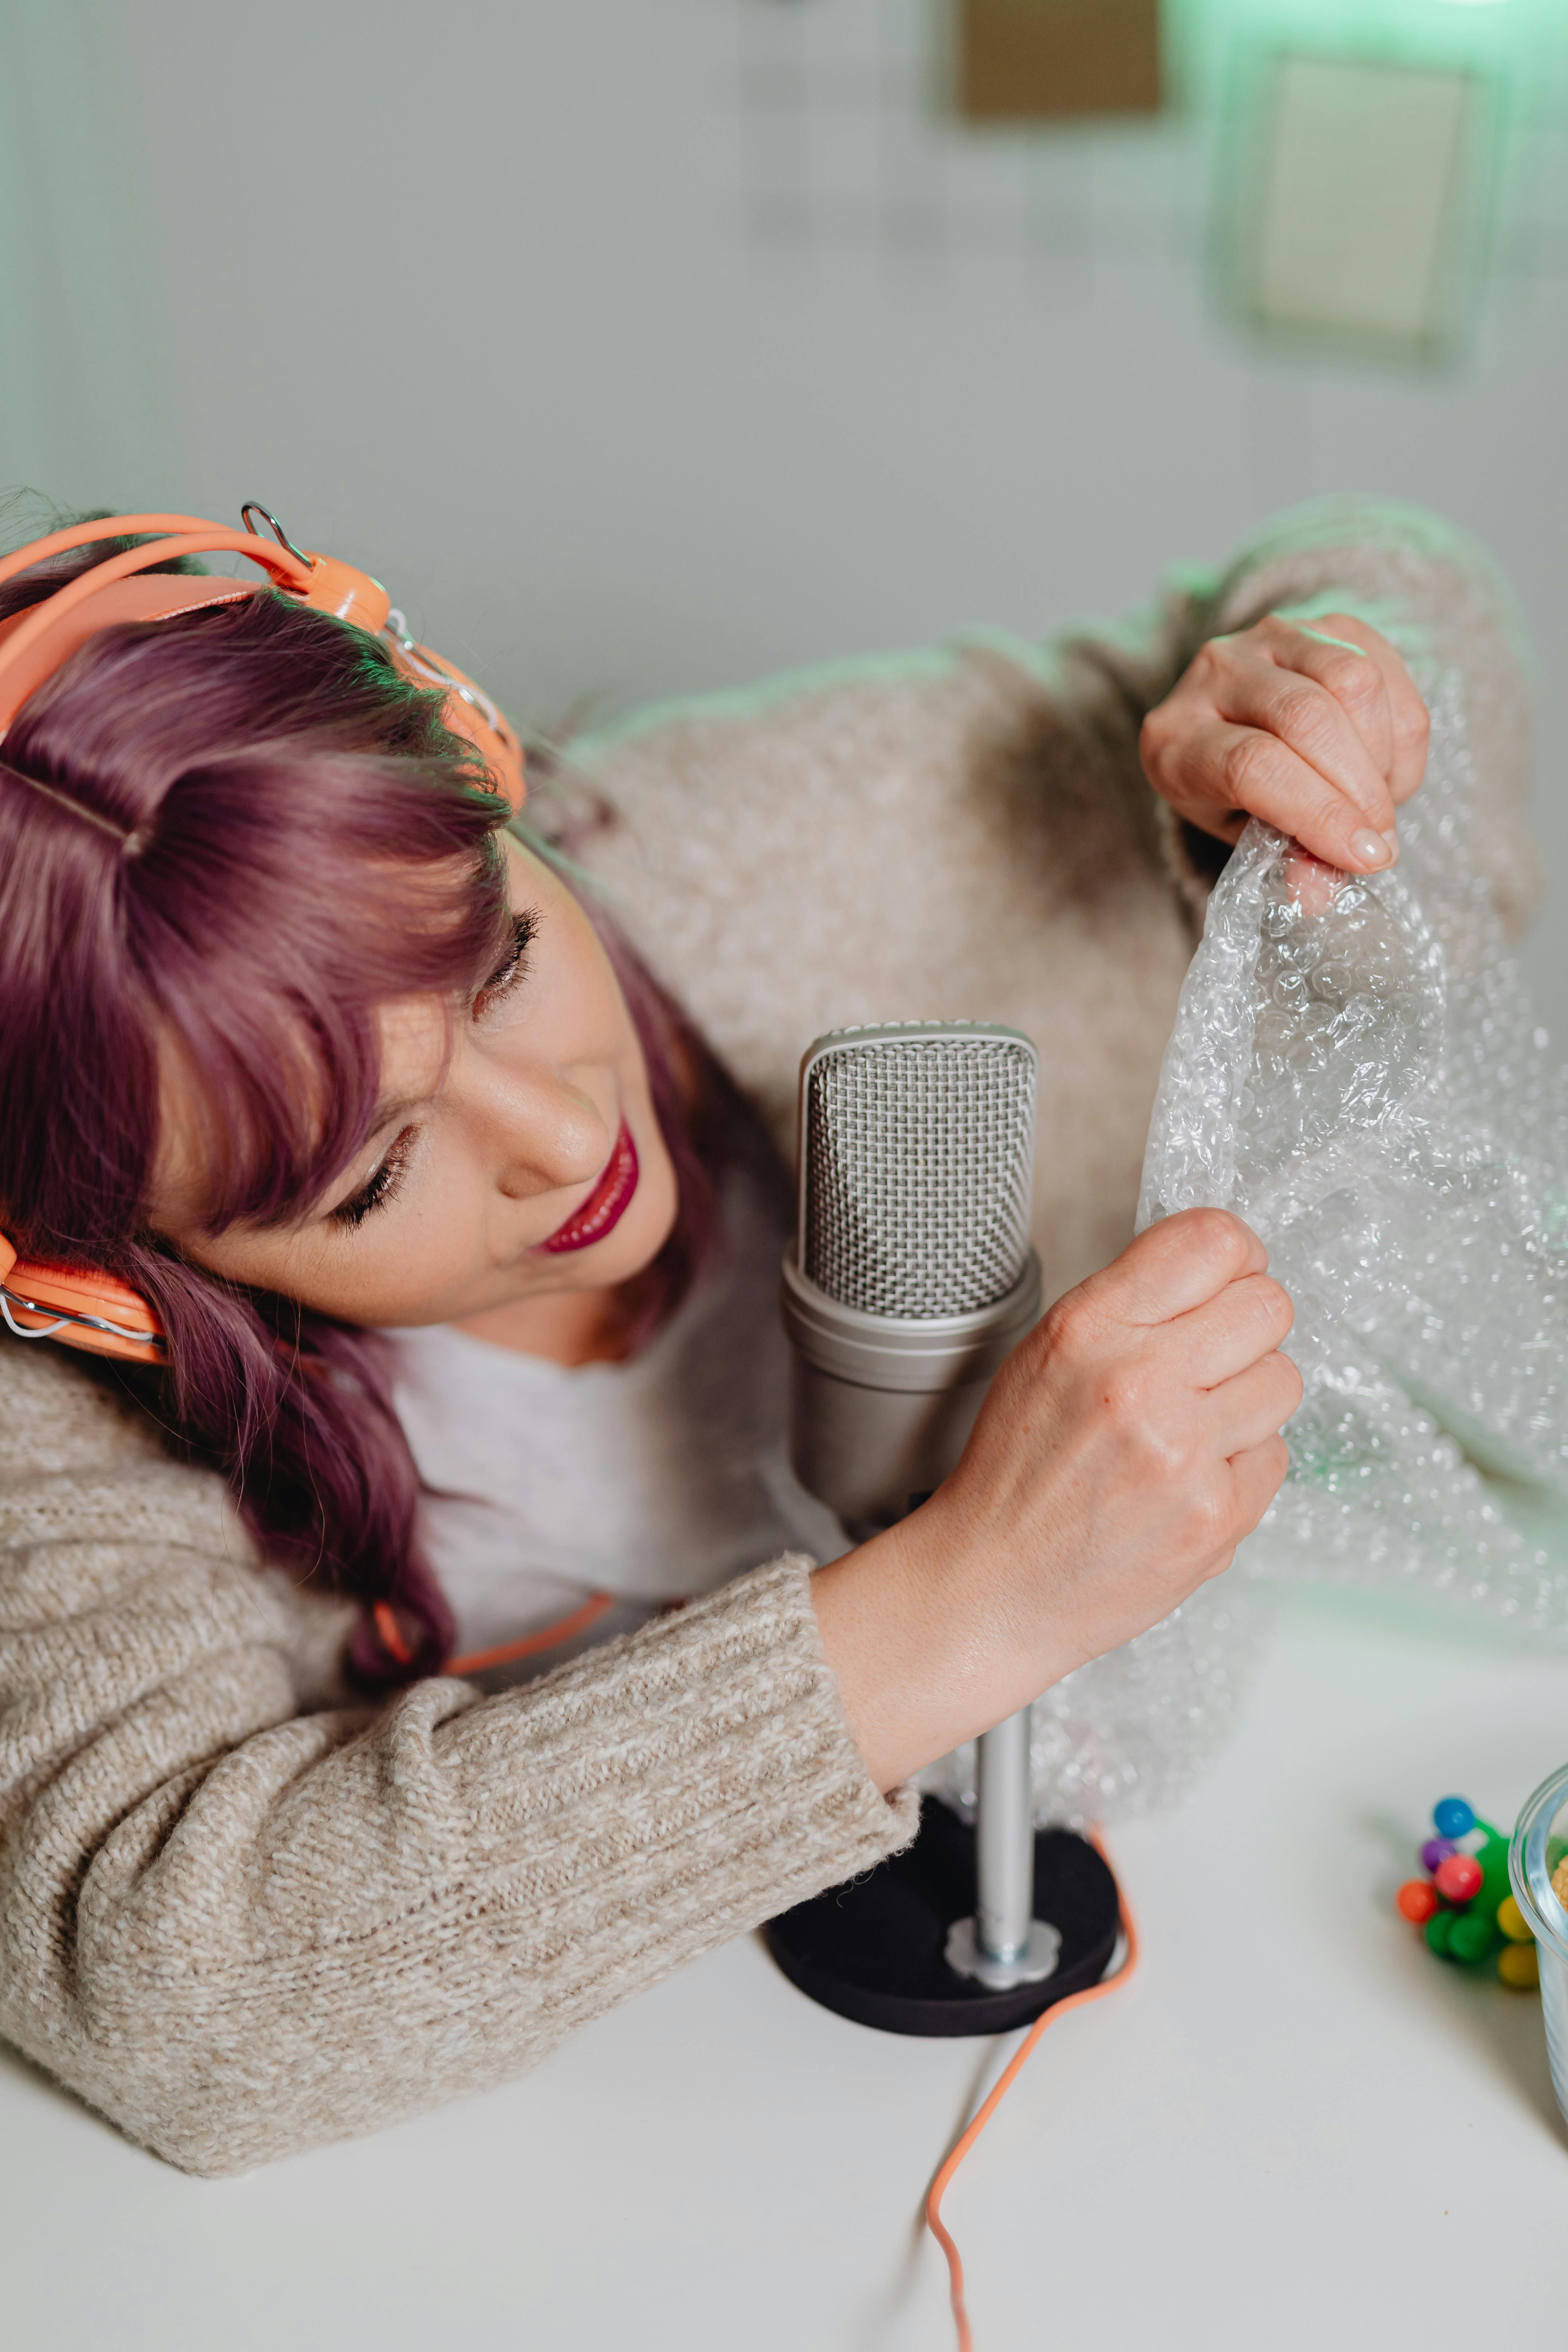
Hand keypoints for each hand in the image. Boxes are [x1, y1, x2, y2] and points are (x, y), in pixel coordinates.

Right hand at [811, 1209, 1300, 1789]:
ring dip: (1247, 1399)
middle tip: (1210, 1360)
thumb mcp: (1045, 1355)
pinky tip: (1188, 1481)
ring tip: (1191, 1428)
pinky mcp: (1217, 1517)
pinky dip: (1240, 1466)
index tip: (1227, 1276)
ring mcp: (1184, 1454)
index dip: (1234, 1255)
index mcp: (1089, 1330)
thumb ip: (1129, 1304)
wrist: (994, 1585)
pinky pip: (1276, 1455)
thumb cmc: (1018, 1472)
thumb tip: (1221, 1265)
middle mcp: (1139, 1383)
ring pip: (1284, 1380)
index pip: (1212, 1241)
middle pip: (1268, 1305)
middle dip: (1246, 1328)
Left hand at [1139, 613, 1428, 875]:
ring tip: (1379, 802)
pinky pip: (1385, 667)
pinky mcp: (1326, 623)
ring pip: (1352, 681)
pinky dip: (1401, 731)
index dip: (1319, 813)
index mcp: (1177, 737)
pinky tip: (1386, 767)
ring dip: (1383, 756)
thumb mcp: (1245, 836)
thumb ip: (1285, 862)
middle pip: (1308, 717)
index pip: (1254, 765)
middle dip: (1360, 789)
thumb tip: (1323, 893)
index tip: (1366, 857)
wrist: (1237, 720)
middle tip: (1381, 840)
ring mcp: (1270, 637)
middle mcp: (1214, 672)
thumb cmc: (1236, 793)